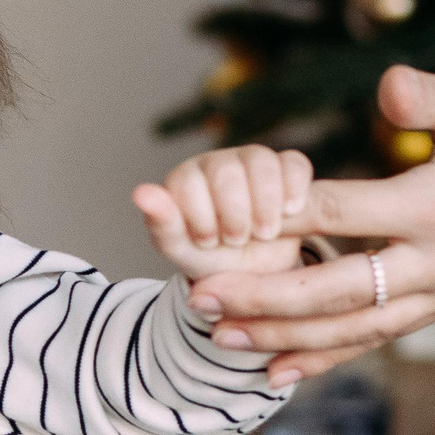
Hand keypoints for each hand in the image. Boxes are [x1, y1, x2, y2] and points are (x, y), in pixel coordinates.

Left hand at [134, 144, 311, 283]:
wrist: (257, 274)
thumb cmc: (212, 261)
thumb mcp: (184, 251)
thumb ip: (162, 224)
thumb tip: (140, 193)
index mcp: (185, 179)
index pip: (188, 182)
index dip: (200, 216)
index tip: (208, 242)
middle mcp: (217, 163)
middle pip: (226, 171)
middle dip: (234, 214)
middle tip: (237, 241)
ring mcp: (253, 161)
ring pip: (260, 161)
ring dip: (264, 204)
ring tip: (264, 233)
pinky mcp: (287, 167)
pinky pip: (294, 163)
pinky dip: (293, 188)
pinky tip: (289, 213)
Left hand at [184, 65, 434, 387]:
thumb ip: (431, 96)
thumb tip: (387, 88)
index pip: (343, 214)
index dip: (280, 219)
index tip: (220, 225)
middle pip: (336, 289)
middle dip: (264, 297)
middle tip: (198, 300)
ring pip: (356, 327)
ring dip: (287, 336)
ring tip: (224, 341)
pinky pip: (383, 335)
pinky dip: (331, 354)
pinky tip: (282, 367)